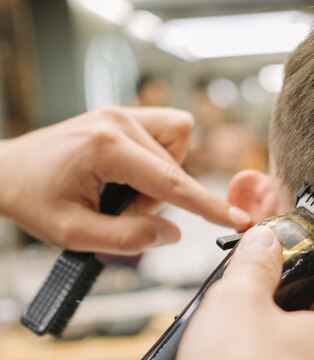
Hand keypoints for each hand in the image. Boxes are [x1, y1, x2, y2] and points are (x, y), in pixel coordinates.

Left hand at [0, 107, 250, 253]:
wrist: (9, 172)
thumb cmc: (35, 199)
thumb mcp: (76, 234)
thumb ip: (129, 238)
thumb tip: (173, 233)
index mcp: (106, 148)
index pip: (171, 183)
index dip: (208, 206)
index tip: (238, 219)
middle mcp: (119, 122)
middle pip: (175, 170)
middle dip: (156, 200)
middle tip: (119, 210)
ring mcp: (123, 114)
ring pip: (177, 151)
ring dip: (160, 179)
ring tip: (123, 191)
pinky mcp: (125, 115)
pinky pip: (170, 134)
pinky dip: (161, 160)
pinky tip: (134, 172)